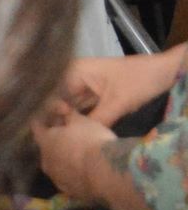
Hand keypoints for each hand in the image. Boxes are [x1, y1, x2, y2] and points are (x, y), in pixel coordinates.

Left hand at [37, 112, 124, 204]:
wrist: (107, 175)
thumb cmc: (92, 142)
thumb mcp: (83, 122)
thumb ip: (69, 114)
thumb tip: (60, 105)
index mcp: (45, 142)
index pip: (37, 129)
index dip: (42, 123)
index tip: (45, 119)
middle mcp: (46, 162)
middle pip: (47, 150)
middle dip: (55, 144)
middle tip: (67, 138)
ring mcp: (58, 180)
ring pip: (58, 167)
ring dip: (65, 162)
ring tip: (78, 157)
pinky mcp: (73, 194)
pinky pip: (71, 181)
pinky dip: (75, 176)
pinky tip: (85, 174)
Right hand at [55, 49, 185, 127]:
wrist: (164, 73)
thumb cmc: (139, 81)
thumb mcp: (119, 102)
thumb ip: (97, 120)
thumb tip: (78, 139)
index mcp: (73, 71)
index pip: (50, 92)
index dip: (45, 110)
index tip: (45, 130)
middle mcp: (73, 77)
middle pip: (56, 99)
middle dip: (53, 117)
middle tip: (49, 137)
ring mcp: (84, 87)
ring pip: (68, 106)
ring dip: (64, 120)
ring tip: (56, 137)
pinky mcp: (94, 96)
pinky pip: (80, 109)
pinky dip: (77, 120)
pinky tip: (71, 132)